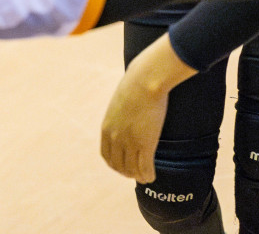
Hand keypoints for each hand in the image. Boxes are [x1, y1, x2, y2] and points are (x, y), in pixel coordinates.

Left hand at [101, 35, 191, 183]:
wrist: (144, 80)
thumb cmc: (136, 84)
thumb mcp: (120, 100)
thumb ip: (121, 111)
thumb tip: (128, 108)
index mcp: (107, 128)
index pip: (107, 155)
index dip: (115, 164)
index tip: (122, 166)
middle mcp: (115, 138)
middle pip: (118, 165)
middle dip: (126, 172)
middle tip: (135, 174)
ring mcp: (130, 142)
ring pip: (132, 168)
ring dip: (138, 175)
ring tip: (145, 177)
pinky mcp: (145, 143)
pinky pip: (145, 166)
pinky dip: (148, 174)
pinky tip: (152, 176)